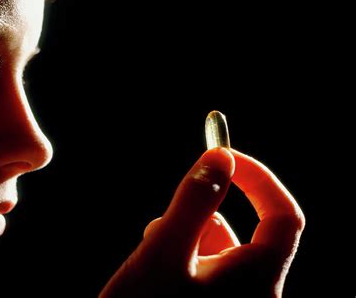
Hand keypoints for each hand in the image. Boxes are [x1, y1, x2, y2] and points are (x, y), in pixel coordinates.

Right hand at [99, 148, 304, 297]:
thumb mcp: (164, 251)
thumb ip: (195, 201)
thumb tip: (220, 158)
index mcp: (256, 281)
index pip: (282, 216)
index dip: (258, 180)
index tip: (225, 158)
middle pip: (245, 234)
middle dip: (206, 214)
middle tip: (172, 214)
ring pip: (222, 255)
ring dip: (190, 237)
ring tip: (156, 244)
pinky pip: (210, 276)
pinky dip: (186, 259)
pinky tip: (158, 266)